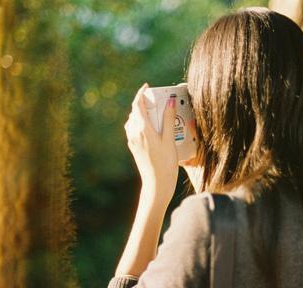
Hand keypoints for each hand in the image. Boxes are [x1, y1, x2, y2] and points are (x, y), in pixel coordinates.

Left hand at [124, 83, 178, 206]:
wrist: (156, 184)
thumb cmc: (165, 163)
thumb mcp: (169, 139)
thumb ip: (168, 120)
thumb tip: (170, 102)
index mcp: (142, 128)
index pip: (137, 104)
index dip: (141, 93)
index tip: (147, 86)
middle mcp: (134, 133)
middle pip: (135, 111)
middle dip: (144, 103)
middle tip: (157, 100)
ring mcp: (132, 140)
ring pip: (133, 120)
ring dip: (142, 113)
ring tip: (156, 113)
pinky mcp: (133, 147)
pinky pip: (134, 129)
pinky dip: (141, 123)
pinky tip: (152, 127)